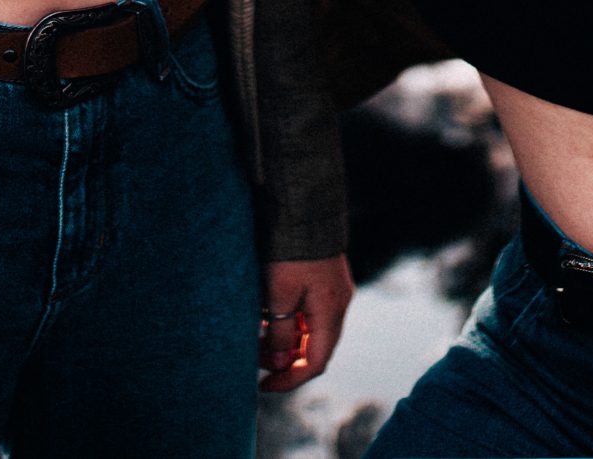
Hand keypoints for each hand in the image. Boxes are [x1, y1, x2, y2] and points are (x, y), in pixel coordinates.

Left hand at [258, 253, 351, 391]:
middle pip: (314, 347)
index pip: (316, 362)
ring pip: (310, 330)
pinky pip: (308, 313)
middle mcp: (337, 305)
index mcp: (331, 312)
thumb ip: (280, 333)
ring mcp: (332, 292)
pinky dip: (289, 322)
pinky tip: (266, 317)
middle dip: (284, 358)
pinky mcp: (323, 281)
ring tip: (255, 337)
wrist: (303, 208)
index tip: (264, 385)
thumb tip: (279, 361)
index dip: (290, 378)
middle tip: (254, 357)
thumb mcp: (279, 296)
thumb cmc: (290, 252)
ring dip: (285, 339)